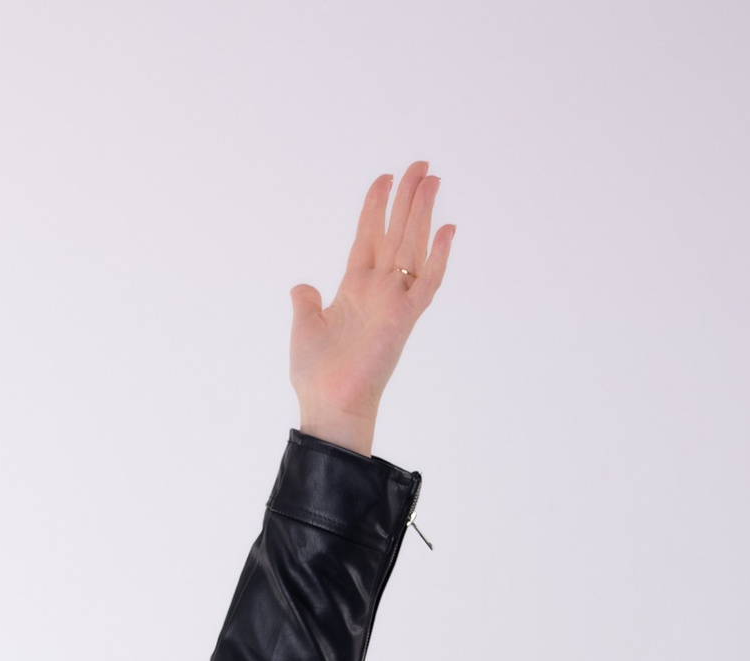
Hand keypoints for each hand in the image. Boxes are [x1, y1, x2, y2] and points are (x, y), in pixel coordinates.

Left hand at [290, 162, 455, 457]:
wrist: (329, 406)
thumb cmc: (317, 376)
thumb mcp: (305, 327)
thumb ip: (306, 302)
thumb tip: (302, 287)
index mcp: (354, 288)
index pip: (369, 236)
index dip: (376, 207)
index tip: (384, 178)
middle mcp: (377, 290)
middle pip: (396, 232)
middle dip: (408, 198)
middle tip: (421, 165)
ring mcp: (393, 302)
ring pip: (412, 246)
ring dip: (422, 213)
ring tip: (432, 179)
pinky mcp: (405, 319)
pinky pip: (427, 283)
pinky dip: (438, 257)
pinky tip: (447, 230)